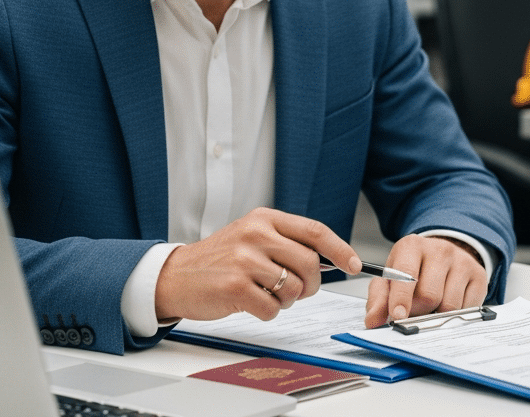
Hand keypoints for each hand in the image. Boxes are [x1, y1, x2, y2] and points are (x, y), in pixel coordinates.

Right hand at [155, 208, 360, 322]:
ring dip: (287, 300)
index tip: (353, 264)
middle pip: (310, 263)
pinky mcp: (234, 287)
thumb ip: (286, 241)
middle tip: (298, 290)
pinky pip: (272, 308)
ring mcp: (244, 260)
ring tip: (267, 294)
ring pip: (294, 288)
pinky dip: (268, 312)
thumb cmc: (220, 259)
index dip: (340, 249)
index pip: (315, 231)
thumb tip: (332, 259)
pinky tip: (251, 303)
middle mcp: (255, 234)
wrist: (176, 276)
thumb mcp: (252, 236)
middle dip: (311, 284)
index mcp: (264, 218)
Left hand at [363, 234, 486, 327]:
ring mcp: (462, 262)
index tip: (397, 316)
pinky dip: (455, 314)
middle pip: (429, 295)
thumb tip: (372, 321)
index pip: (406, 274)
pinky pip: (467, 308)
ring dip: (437, 314)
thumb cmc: (414, 269)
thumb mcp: (391, 278)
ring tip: (432, 305)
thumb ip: (379, 299)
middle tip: (414, 311)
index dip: (401, 298)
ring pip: (449, 306)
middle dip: (419, 311)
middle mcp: (440, 250)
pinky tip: (449, 302)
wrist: (445, 256)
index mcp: (412, 246)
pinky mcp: (479, 276)